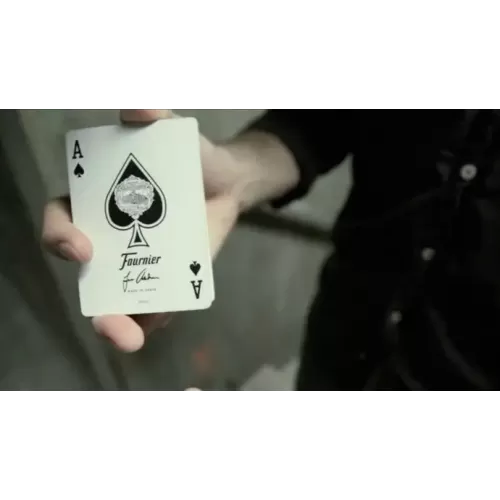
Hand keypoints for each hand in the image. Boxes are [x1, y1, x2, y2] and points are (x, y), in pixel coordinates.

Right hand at [42, 109, 240, 350]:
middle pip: (85, 276)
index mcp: (97, 202)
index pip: (63, 221)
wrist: (226, 182)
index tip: (82, 248)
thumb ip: (153, 118)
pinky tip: (161, 326)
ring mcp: (138, 261)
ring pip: (115, 299)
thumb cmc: (191, 158)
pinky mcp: (165, 277)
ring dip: (117, 325)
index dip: (60, 236)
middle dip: (91, 303)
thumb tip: (138, 108)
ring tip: (132, 341)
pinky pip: (154, 304)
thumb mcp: (173, 133)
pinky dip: (155, 318)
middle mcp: (110, 237)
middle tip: (106, 320)